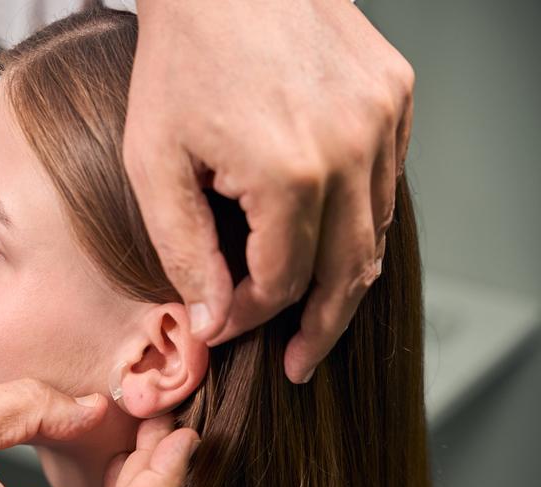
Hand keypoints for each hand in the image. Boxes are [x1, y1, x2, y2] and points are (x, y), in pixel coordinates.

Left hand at [126, 0, 414, 381]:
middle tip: (299, 364)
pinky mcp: (395, 95)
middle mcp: (352, 149)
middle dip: (319, 328)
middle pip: (347, 273)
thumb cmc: (178, 58)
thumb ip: (185, 251)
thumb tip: (215, 320)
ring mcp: (384, 118)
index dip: (251, 316)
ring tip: (317, 316)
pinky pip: (387, 182)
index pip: (282, 282)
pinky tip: (329, 236)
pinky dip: (361, 218)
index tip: (224, 326)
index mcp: (290, 173)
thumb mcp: (155, 162)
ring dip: (344, 278)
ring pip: (376, 232)